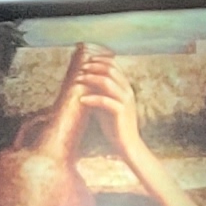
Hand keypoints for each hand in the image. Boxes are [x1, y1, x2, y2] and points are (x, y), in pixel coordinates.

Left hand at [73, 57, 167, 182]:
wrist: (126, 144)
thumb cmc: (113, 125)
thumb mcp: (104, 105)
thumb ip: (97, 93)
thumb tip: (81, 82)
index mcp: (125, 86)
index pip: (114, 65)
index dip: (99, 60)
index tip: (85, 61)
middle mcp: (127, 90)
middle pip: (110, 70)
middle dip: (93, 67)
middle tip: (80, 70)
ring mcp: (125, 100)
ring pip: (108, 82)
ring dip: (90, 79)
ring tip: (78, 80)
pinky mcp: (121, 112)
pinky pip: (105, 101)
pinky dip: (92, 99)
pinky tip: (81, 100)